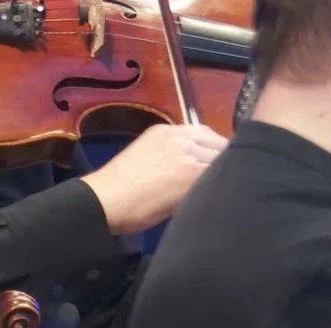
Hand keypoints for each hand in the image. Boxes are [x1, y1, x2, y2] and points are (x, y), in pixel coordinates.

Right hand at [81, 123, 227, 234]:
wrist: (107, 199)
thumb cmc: (118, 185)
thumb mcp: (145, 156)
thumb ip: (170, 155)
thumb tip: (193, 167)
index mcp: (164, 131)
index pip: (205, 134)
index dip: (214, 149)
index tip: (215, 163)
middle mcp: (179, 138)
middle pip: (218, 145)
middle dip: (223, 161)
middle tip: (222, 180)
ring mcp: (188, 155)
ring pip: (222, 163)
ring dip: (222, 176)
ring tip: (219, 192)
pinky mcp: (193, 176)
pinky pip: (218, 179)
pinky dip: (220, 188)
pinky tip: (215, 200)